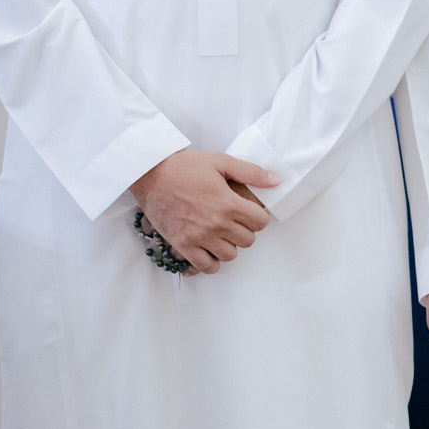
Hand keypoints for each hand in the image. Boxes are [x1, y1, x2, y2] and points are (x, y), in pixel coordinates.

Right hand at [128, 150, 277, 274]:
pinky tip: (209, 249)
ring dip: (230, 246)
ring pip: (230, 255)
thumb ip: (251, 172)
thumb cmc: (186, 167)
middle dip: (246, 230)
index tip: (251, 213)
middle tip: (236, 221)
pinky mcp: (183, 245)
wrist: (151, 175)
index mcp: (228, 203)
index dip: (259, 217)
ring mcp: (199, 237)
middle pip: (248, 240)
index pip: (260, 222)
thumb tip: (276, 180)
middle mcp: (216, 224)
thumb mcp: (222, 162)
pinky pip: (206, 266)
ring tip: (222, 234)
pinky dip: (211, 262)